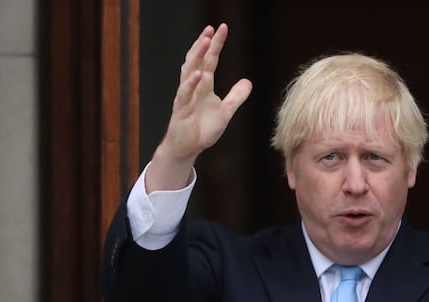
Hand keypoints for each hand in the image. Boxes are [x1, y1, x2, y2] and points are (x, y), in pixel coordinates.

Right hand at [148, 23, 251, 191]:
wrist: (188, 147)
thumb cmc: (203, 129)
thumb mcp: (225, 111)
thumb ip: (236, 97)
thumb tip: (248, 81)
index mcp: (204, 85)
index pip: (210, 60)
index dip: (216, 45)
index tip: (222, 28)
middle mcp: (193, 86)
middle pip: (198, 60)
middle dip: (205, 44)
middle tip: (212, 29)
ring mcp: (185, 96)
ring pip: (189, 71)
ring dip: (196, 56)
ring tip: (205, 41)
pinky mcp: (180, 109)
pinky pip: (184, 93)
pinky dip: (190, 83)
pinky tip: (197, 74)